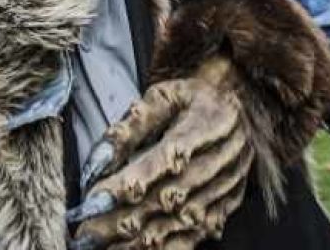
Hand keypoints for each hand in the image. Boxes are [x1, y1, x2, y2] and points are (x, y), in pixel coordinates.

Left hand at [68, 57, 250, 249]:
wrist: (242, 106)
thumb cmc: (193, 99)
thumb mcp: (165, 95)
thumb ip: (132, 124)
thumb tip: (100, 158)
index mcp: (207, 122)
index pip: (168, 156)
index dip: (133, 179)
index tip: (97, 198)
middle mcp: (222, 158)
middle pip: (172, 195)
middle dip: (126, 217)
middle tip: (88, 233)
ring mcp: (228, 186)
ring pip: (183, 220)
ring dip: (142, 239)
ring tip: (104, 247)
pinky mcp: (227, 205)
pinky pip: (198, 233)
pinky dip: (168, 247)